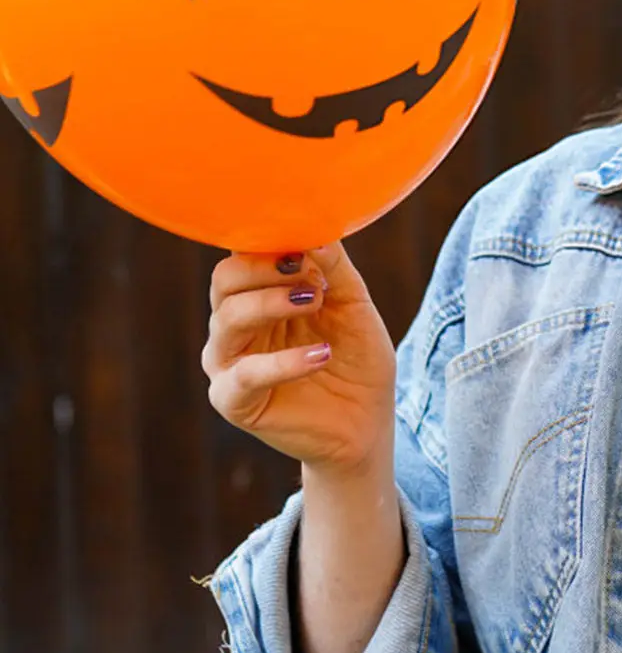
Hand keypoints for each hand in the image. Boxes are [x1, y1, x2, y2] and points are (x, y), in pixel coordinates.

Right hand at [201, 242, 396, 474]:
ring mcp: (229, 362)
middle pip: (225, 279)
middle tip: (309, 273)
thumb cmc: (356, 356)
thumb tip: (316, 232)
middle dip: (266, 268)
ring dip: (273, 303)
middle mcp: (235, 324)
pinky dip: (283, 362)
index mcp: (259, 294)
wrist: (366, 420)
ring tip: (317, 302)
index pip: (242, 254)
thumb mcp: (353, 303)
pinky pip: (244, 374)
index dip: (268, 240)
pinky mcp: (233, 400)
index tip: (305, 239)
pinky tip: (321, 355)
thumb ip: (333, 268)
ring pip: (227, 318)